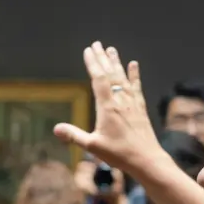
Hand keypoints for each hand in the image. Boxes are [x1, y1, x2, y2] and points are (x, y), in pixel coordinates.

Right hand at [54, 42, 161, 180]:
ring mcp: (132, 103)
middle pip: (110, 74)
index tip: (88, 51)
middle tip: (97, 44)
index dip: (92, 63)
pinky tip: (134, 64)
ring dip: (116, 62)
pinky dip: (134, 75)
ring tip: (111, 49)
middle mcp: (120, 101)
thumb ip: (74, 135)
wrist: (147, 159)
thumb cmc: (119, 154)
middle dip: (102, 58)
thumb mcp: (93, 146)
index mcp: (107, 107)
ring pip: (123, 77)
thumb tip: (56, 129)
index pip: (98, 79)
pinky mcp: (140, 108)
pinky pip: (136, 87)